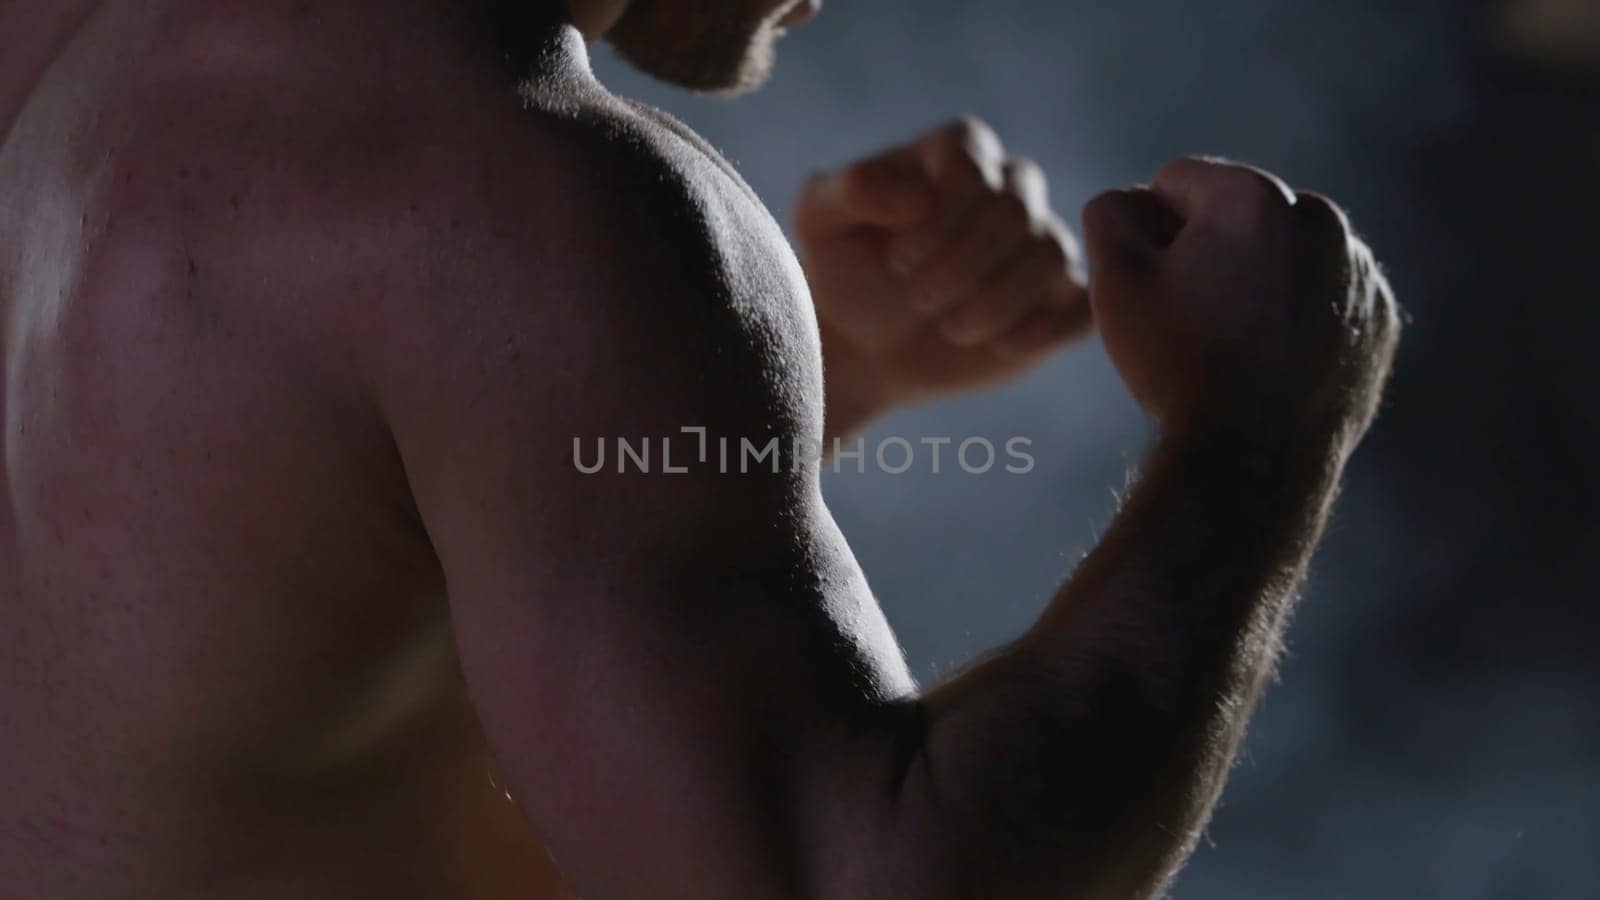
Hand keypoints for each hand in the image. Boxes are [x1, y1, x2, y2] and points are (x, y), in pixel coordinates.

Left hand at [795, 118, 1089, 436]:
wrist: (865, 345)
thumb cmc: (843, 271)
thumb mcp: (820, 223)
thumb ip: (854, 190)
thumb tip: (920, 196)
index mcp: (956, 153)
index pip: (974, 161)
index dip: (941, 215)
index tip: (897, 261)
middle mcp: (1008, 188)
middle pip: (1016, 209)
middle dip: (963, 264)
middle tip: (917, 300)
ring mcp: (1039, 242)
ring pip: (1052, 254)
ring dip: (997, 299)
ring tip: (949, 328)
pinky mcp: (1060, 299)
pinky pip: (1084, 302)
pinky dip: (1046, 326)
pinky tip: (1000, 346)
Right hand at [1082, 157, 1399, 449]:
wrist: (1251, 460)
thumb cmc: (1176, 365)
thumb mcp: (1115, 281)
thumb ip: (1111, 212)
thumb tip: (1136, 198)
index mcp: (1254, 196)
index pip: (1176, 182)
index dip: (1151, 235)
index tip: (1158, 291)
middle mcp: (1321, 219)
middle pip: (1239, 214)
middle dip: (1211, 252)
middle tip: (1193, 323)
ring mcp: (1360, 272)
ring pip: (1285, 255)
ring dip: (1256, 281)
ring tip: (1233, 348)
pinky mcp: (1379, 321)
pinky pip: (1324, 299)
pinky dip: (1298, 319)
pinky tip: (1270, 364)